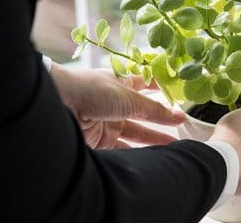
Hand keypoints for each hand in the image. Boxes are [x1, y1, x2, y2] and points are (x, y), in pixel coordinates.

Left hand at [49, 64, 185, 148]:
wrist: (56, 105)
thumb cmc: (90, 90)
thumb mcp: (128, 97)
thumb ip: (153, 109)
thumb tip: (178, 115)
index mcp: (120, 83)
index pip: (145, 85)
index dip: (161, 89)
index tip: (179, 95)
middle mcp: (114, 103)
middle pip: (143, 113)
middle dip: (162, 121)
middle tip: (184, 128)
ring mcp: (106, 122)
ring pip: (135, 133)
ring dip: (153, 140)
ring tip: (175, 147)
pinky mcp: (99, 142)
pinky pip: (122, 149)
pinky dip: (136, 154)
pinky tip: (152, 158)